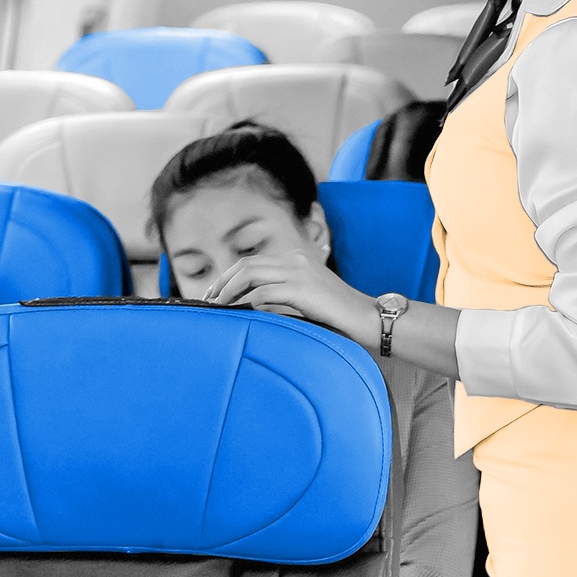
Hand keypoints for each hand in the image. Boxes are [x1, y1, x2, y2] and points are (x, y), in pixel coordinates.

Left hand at [203, 248, 380, 348]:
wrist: (369, 317)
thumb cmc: (340, 314)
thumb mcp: (310, 297)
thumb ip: (285, 293)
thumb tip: (253, 304)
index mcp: (298, 259)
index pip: (253, 262)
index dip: (229, 278)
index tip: (215, 295)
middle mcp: (296, 260)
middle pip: (246, 265)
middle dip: (222, 282)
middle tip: (207, 301)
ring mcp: (299, 272)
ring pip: (250, 274)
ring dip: (228, 291)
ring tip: (216, 308)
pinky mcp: (302, 289)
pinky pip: (263, 293)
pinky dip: (245, 303)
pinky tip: (237, 313)